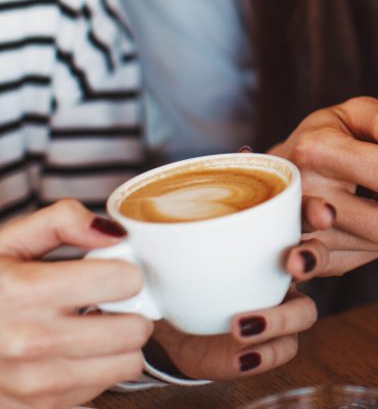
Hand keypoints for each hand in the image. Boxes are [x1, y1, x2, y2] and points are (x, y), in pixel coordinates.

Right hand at [0, 200, 152, 408]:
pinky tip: (72, 352)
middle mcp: (29, 342)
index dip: (125, 271)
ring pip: (126, 364)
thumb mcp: (10, 240)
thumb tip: (115, 233)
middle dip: (131, 310)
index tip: (111, 272)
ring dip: (119, 344)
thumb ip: (63, 220)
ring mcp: (32, 382)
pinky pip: (99, 390)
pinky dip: (97, 371)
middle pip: (133, 329)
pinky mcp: (34, 407)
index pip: (123, 281)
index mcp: (25, 292)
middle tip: (109, 302)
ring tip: (93, 327)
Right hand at [270, 97, 377, 276]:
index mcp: (317, 150)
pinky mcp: (306, 261)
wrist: (273, 177)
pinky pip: (363, 260)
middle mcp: (305, 194)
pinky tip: (356, 221)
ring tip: (367, 200)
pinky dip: (370, 242)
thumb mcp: (352, 115)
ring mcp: (302, 233)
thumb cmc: (322, 142)